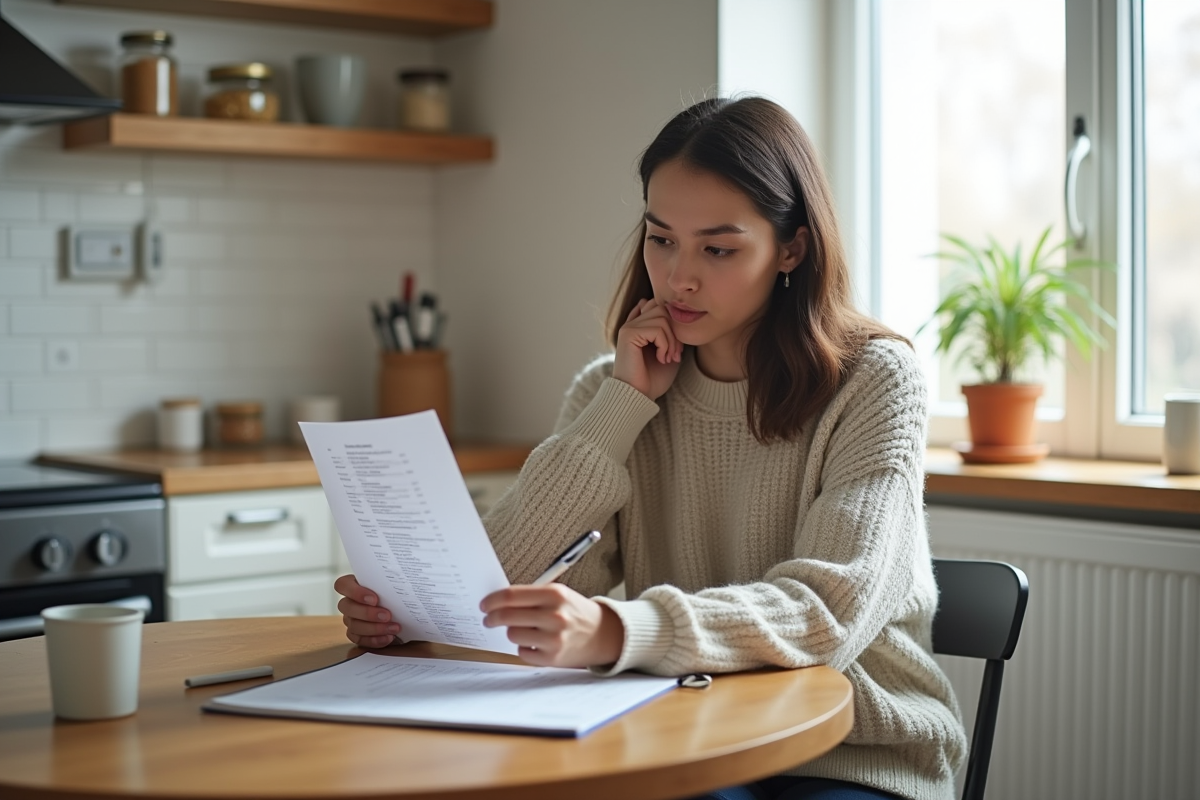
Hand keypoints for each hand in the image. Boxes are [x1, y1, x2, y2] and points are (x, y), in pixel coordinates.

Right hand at [334, 574, 400, 648]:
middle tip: (387, 615)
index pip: (342, 585)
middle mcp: (349, 602)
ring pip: (353, 625)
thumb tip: (401, 579)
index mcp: (354, 585)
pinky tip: (388, 637)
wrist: (403, 612)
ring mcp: (350, 619)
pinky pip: (359, 639)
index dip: (355, 592)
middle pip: (346, 607)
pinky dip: (375, 640)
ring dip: (375, 628)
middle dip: (367, 613)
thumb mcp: (393, 584)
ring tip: (394, 628)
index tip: (374, 599)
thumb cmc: (395, 594)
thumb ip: (391, 582)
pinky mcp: (356, 634)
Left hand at [480, 583, 624, 667]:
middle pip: (507, 616)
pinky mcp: (552, 657)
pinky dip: (524, 647)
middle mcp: (554, 616)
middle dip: (492, 618)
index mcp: (554, 594)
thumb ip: (531, 596)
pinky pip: (522, 652)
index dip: (492, 600)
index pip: (511, 595)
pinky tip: (535, 643)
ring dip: (512, 632)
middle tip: (488, 619)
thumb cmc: (575, 612)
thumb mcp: (558, 595)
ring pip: (512, 635)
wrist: (602, 634)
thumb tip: (497, 602)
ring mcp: (554, 638)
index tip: (484, 605)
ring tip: (524, 630)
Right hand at [612, 297, 682, 399]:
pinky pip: (657, 329)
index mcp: (639, 326)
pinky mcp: (628, 334)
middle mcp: (632, 323)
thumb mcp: (669, 351)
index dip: (673, 324)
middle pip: (662, 308)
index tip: (674, 348)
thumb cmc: (653, 378)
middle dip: (675, 331)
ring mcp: (628, 327)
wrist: (639, 396)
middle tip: (675, 354)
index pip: (659, 305)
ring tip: (668, 358)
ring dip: (671, 340)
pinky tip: (660, 359)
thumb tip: (674, 311)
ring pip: (662, 317)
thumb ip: (671, 331)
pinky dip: (665, 345)